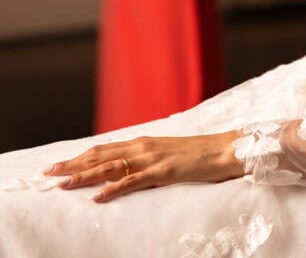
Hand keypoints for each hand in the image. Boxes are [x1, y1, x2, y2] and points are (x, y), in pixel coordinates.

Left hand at [43, 131, 241, 202]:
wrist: (224, 149)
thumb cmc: (198, 154)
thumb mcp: (167, 153)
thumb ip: (146, 159)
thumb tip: (127, 169)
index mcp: (143, 142)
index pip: (103, 148)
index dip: (79, 156)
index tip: (59, 164)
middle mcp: (143, 146)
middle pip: (100, 155)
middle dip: (73, 165)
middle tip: (49, 173)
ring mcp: (152, 158)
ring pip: (110, 167)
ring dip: (84, 176)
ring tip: (63, 184)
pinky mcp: (163, 172)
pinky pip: (132, 182)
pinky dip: (112, 190)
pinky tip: (97, 197)